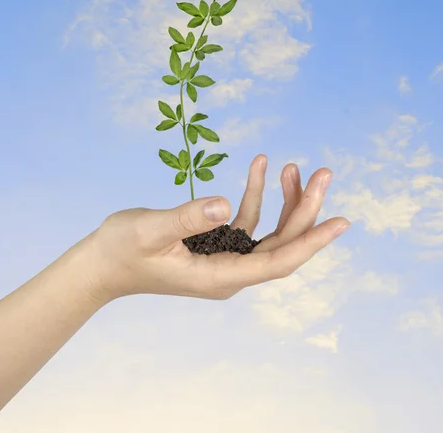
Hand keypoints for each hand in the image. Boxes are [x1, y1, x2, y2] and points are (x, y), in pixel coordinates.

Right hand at [85, 155, 349, 303]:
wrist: (102, 264)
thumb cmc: (121, 249)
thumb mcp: (150, 230)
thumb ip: (186, 217)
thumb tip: (224, 204)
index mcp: (220, 277)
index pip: (278, 261)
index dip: (311, 241)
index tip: (341, 221)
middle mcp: (230, 272)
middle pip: (282, 243)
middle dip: (304, 208)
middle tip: (323, 171)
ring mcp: (226, 258)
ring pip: (270, 231)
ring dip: (283, 200)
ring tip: (293, 164)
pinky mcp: (218, 244)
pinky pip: (248, 220)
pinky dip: (257, 195)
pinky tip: (260, 165)